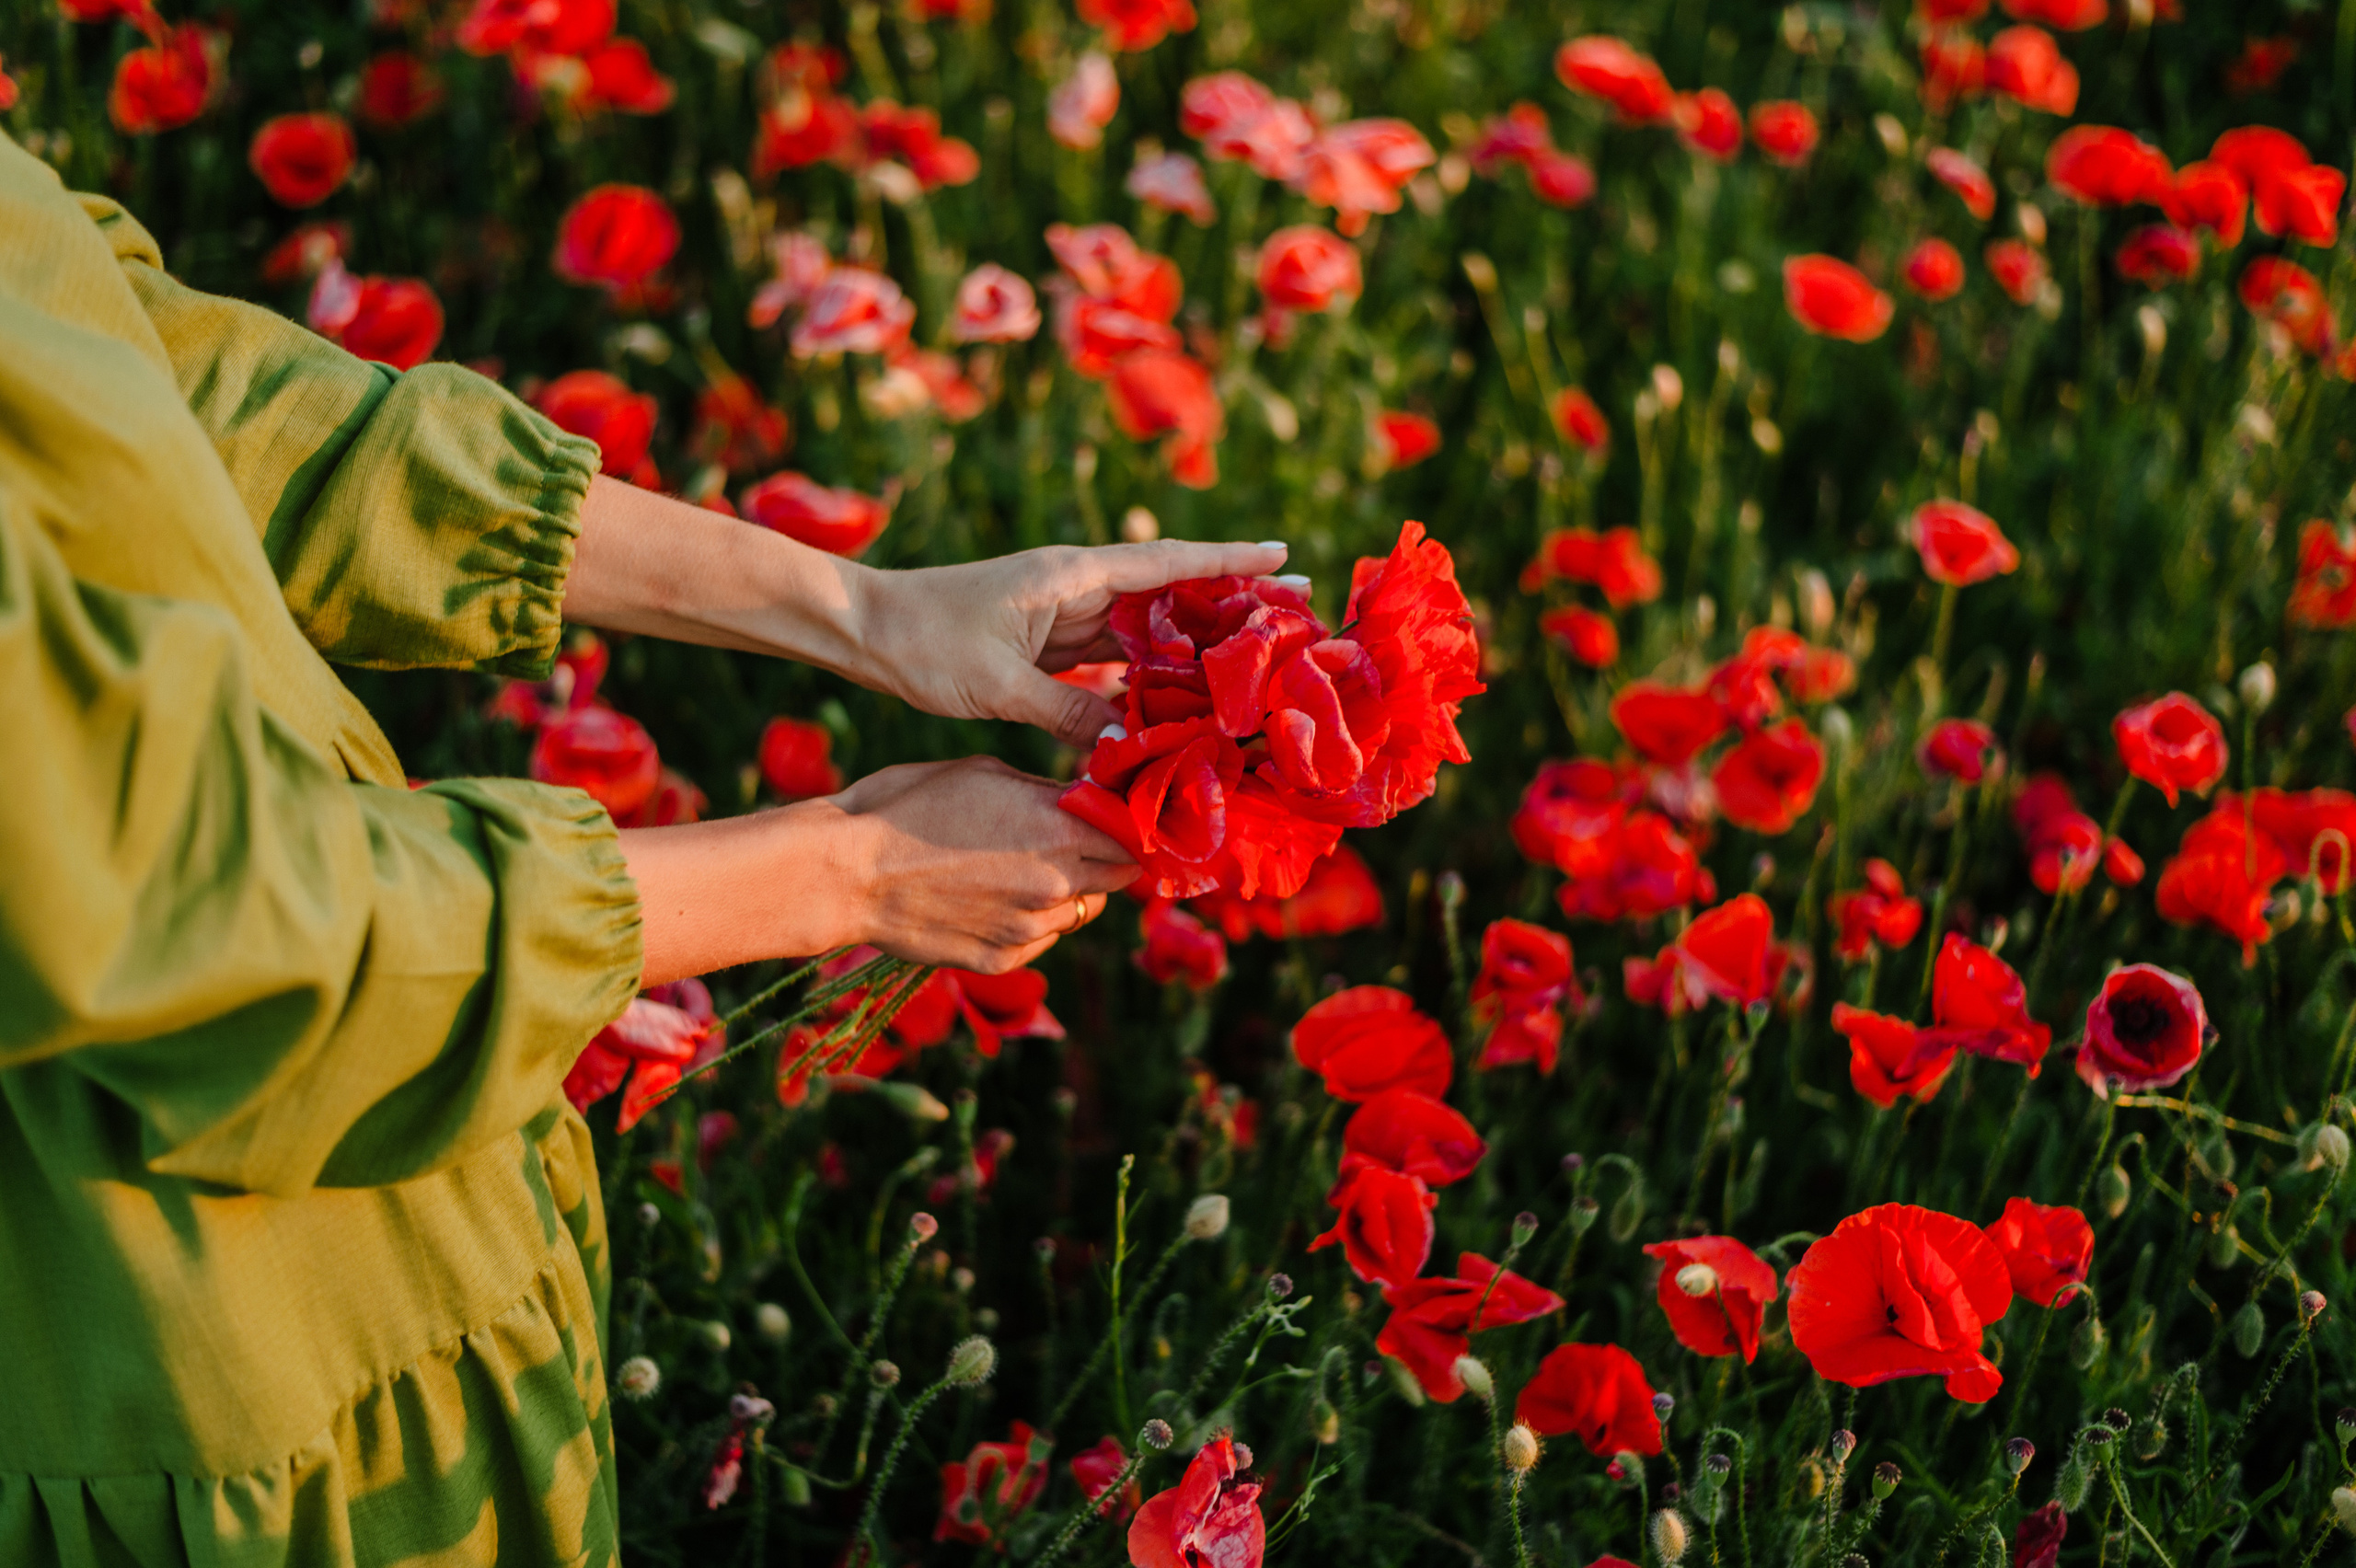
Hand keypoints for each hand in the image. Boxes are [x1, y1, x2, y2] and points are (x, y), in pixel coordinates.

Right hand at [834, 756, 1139, 971]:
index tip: (1111, 814)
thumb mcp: (985, 773)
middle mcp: (1055, 884)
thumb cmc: (908, 807)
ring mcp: (1028, 928)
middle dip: (1105, 856)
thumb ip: (1046, 793)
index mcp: (1058, 828)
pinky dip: (1031, 919)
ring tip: (1021, 868)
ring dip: (1069, 890)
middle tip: (1075, 840)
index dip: (1125, 822)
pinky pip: (1042, 939)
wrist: (847, 873)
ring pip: (1081, 911)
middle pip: (1119, 876)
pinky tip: (994, 897)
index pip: (1132, 833)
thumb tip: (1083, 796)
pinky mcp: (1001, 959)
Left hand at [857, 539, 1296, 747]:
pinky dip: (1144, 675)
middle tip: (1291, 616)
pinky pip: (1111, 658)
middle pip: (1168, 594)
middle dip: (1228, 602)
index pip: (1168, 564)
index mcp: (1072, 577)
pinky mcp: (1045, 644)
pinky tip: (1175, 697)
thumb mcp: (996, 684)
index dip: (1229, 562)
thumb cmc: (925, 643)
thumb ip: (1063, 711)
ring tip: (1249, 660)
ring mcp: (1062, 615)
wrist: (867, 632)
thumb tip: (1123, 743)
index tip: (1285, 557)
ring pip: (1144, 628)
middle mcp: (1075, 589)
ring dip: (1191, 642)